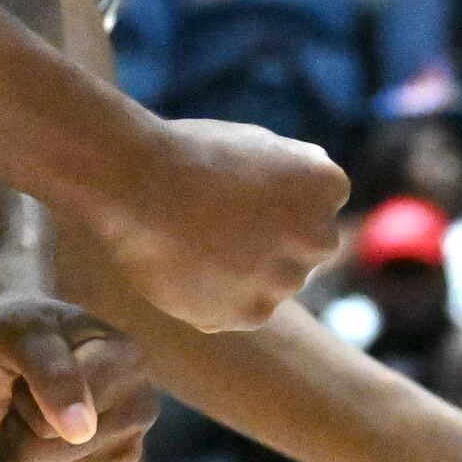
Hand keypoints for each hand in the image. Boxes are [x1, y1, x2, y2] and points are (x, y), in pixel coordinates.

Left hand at [0, 298, 156, 461]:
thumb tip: (83, 432)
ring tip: (30, 415)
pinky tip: (31, 443)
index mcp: (128, 364)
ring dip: (12, 449)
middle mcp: (138, 411)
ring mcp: (124, 454)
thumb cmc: (18, 331)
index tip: (35, 368)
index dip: (24, 401)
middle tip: (27, 394)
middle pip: (40, 456)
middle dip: (14, 426)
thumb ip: (52, 374)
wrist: (16, 346)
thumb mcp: (21, 335)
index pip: (53, 422)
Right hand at [86, 120, 346, 332]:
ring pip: (268, 286)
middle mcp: (320, 238)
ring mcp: (286, 283)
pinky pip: (235, 311)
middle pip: (303, 253)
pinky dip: (212, 298)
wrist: (134, 182)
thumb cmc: (188, 153)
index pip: (317, 207)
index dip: (274, 201)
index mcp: (327, 185)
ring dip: (242, 275)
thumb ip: (292, 177)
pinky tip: (182, 266)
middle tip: (217, 225)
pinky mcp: (248, 316)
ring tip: (192, 242)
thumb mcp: (257, 145)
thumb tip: (310, 204)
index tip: (236, 190)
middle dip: (271, 244)